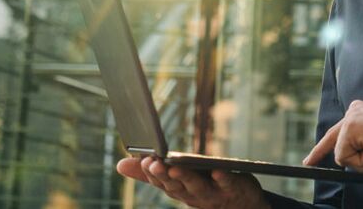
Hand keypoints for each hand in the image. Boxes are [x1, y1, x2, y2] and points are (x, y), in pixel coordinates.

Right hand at [116, 156, 270, 208]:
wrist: (242, 204)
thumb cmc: (206, 187)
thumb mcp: (179, 179)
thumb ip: (151, 173)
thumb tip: (120, 165)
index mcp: (179, 190)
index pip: (162, 182)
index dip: (152, 173)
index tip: (143, 159)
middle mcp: (193, 195)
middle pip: (176, 186)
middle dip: (164, 175)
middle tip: (153, 162)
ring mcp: (213, 193)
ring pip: (197, 187)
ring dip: (186, 178)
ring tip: (175, 166)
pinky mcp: (234, 187)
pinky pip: (228, 183)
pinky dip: (223, 178)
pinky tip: (217, 171)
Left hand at [302, 100, 362, 170]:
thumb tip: (351, 160)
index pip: (338, 131)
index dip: (321, 147)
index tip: (309, 159)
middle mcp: (355, 110)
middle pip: (333, 140)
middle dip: (323, 154)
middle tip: (307, 163)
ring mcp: (353, 117)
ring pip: (342, 154)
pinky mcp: (352, 127)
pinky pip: (346, 158)